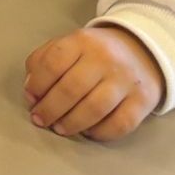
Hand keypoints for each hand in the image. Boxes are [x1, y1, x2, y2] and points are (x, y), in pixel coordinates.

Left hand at [23, 25, 162, 140]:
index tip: (31, 99)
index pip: (53, 63)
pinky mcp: (143, 100)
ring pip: (94, 108)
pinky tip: (88, 132)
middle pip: (71, 89)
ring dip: (72, 124)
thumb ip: (43, 62)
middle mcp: (106, 58)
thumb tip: (31, 92)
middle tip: (40, 120)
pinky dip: (100, 133)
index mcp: (82, 41)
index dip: (37, 85)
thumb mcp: (68, 45)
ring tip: (60, 129)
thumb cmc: (94, 52)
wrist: (143, 50)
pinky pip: (120, 124)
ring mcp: (127, 80)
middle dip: (50, 109)